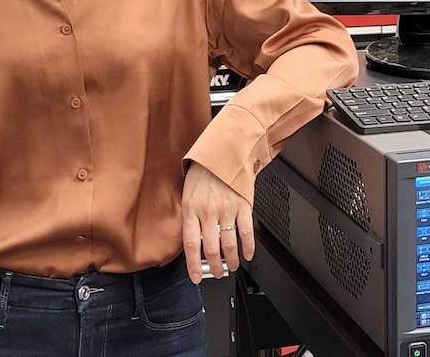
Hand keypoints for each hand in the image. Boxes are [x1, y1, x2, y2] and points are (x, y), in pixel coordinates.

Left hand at [181, 163, 254, 283]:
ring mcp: (227, 209)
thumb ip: (186, 218)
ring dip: (231, 260)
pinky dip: (248, 247)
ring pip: (229, 244)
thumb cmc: (203, 173)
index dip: (194, 265)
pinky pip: (246, 231)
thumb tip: (181, 239)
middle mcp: (208, 211)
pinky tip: (247, 255)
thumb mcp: (186, 194)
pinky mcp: (243, 205)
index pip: (191, 244)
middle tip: (218, 273)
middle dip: (215, 267)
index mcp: (191, 209)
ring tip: (231, 266)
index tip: (197, 277)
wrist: (223, 152)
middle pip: (211, 248)